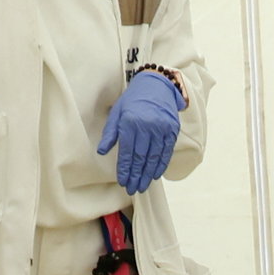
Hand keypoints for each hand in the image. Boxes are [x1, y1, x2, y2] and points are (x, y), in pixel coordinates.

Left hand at [99, 66, 186, 191]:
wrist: (156, 85)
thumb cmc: (133, 100)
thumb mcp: (117, 113)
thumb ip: (110, 133)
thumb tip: (102, 151)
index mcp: (130, 123)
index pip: (126, 152)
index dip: (124, 169)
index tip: (122, 181)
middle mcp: (147, 127)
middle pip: (140, 158)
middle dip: (135, 176)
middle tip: (132, 189)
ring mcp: (161, 129)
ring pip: (154, 157)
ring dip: (147, 174)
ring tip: (142, 186)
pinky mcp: (172, 130)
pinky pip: (166, 152)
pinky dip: (161, 165)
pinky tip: (155, 175)